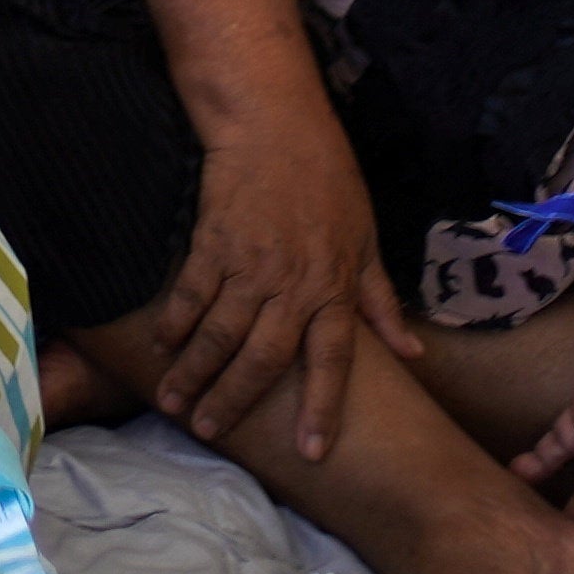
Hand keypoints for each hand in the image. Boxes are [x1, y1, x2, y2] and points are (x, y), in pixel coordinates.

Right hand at [145, 96, 420, 462]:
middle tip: (211, 431)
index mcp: (333, 288)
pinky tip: (161, 346)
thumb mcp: (366, 240)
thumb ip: (381, 302)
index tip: (311, 452)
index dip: (322, 407)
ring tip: (175, 403)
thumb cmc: (328, 178)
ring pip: (220, 333)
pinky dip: (175, 322)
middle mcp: (292, 284)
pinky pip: (191, 292)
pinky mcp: (213, 241)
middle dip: (237, 400)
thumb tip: (412, 355)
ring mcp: (249, 264)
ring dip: (196, 372)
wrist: (275, 122)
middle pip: (264, 358)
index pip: (332, 361)